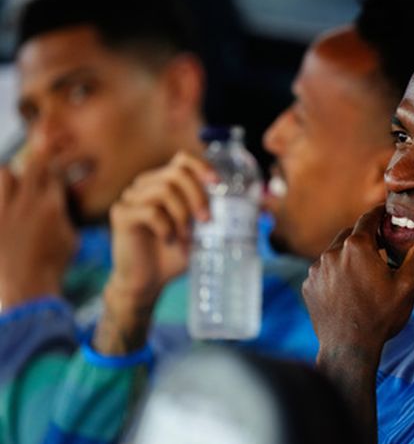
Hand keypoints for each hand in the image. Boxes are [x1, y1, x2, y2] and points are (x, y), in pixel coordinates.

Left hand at [0, 152, 76, 310]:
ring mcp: (4, 212)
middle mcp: (26, 204)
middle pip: (31, 165)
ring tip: (15, 186)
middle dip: (38, 160)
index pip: (54, 173)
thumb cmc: (54, 266)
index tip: (56, 167)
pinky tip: (7, 206)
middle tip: (40, 163)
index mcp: (51, 207)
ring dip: (11, 176)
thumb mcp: (71, 239)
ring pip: (4, 174)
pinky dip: (2, 198)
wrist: (26, 288)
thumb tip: (59, 203)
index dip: (56, 166)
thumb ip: (64, 215)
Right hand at [95, 151, 214, 353]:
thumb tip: (261, 210)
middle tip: (207, 221)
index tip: (218, 184)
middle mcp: (145, 185)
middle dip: (197, 196)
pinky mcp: (121, 214)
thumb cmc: (176, 256)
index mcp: (164, 183)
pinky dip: (166, 227)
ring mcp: (131, 197)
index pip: (182, 160)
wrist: (147, 283)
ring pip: (163, 191)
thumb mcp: (203, 234)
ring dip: (182, 216)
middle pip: (176, 173)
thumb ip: (222, 218)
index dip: (201, 167)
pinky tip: (170, 241)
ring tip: (187, 238)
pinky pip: (150, 211)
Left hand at [303, 205, 413, 364]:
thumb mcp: (407, 285)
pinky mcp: (309, 285)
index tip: (386, 214)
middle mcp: (333, 252)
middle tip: (380, 244)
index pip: (368, 218)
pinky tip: (348, 288)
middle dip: (365, 237)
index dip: (379, 214)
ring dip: (348, 256)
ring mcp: (317, 269)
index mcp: (357, 246)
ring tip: (364, 271)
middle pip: (350, 234)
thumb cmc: (381, 317)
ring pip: (335, 252)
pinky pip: (323, 270)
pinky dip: (335, 272)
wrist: (348, 349)